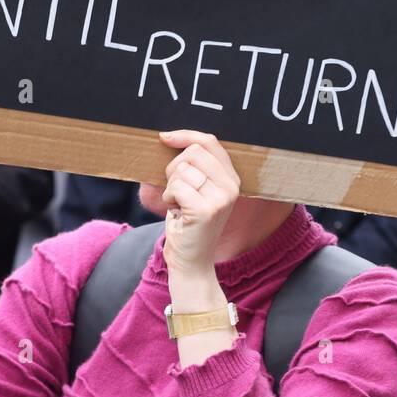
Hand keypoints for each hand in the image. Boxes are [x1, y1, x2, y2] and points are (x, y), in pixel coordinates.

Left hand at [155, 130, 240, 278]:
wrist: (192, 261)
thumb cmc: (188, 223)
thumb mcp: (197, 190)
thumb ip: (195, 166)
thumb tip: (169, 136)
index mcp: (231, 178)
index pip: (210, 142)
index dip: (186, 134)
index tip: (165, 137)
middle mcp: (231, 186)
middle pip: (193, 152)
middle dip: (174, 167)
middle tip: (175, 189)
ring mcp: (221, 199)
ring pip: (182, 170)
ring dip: (170, 186)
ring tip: (178, 203)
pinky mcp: (206, 210)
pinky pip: (176, 187)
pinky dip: (168, 197)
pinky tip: (176, 211)